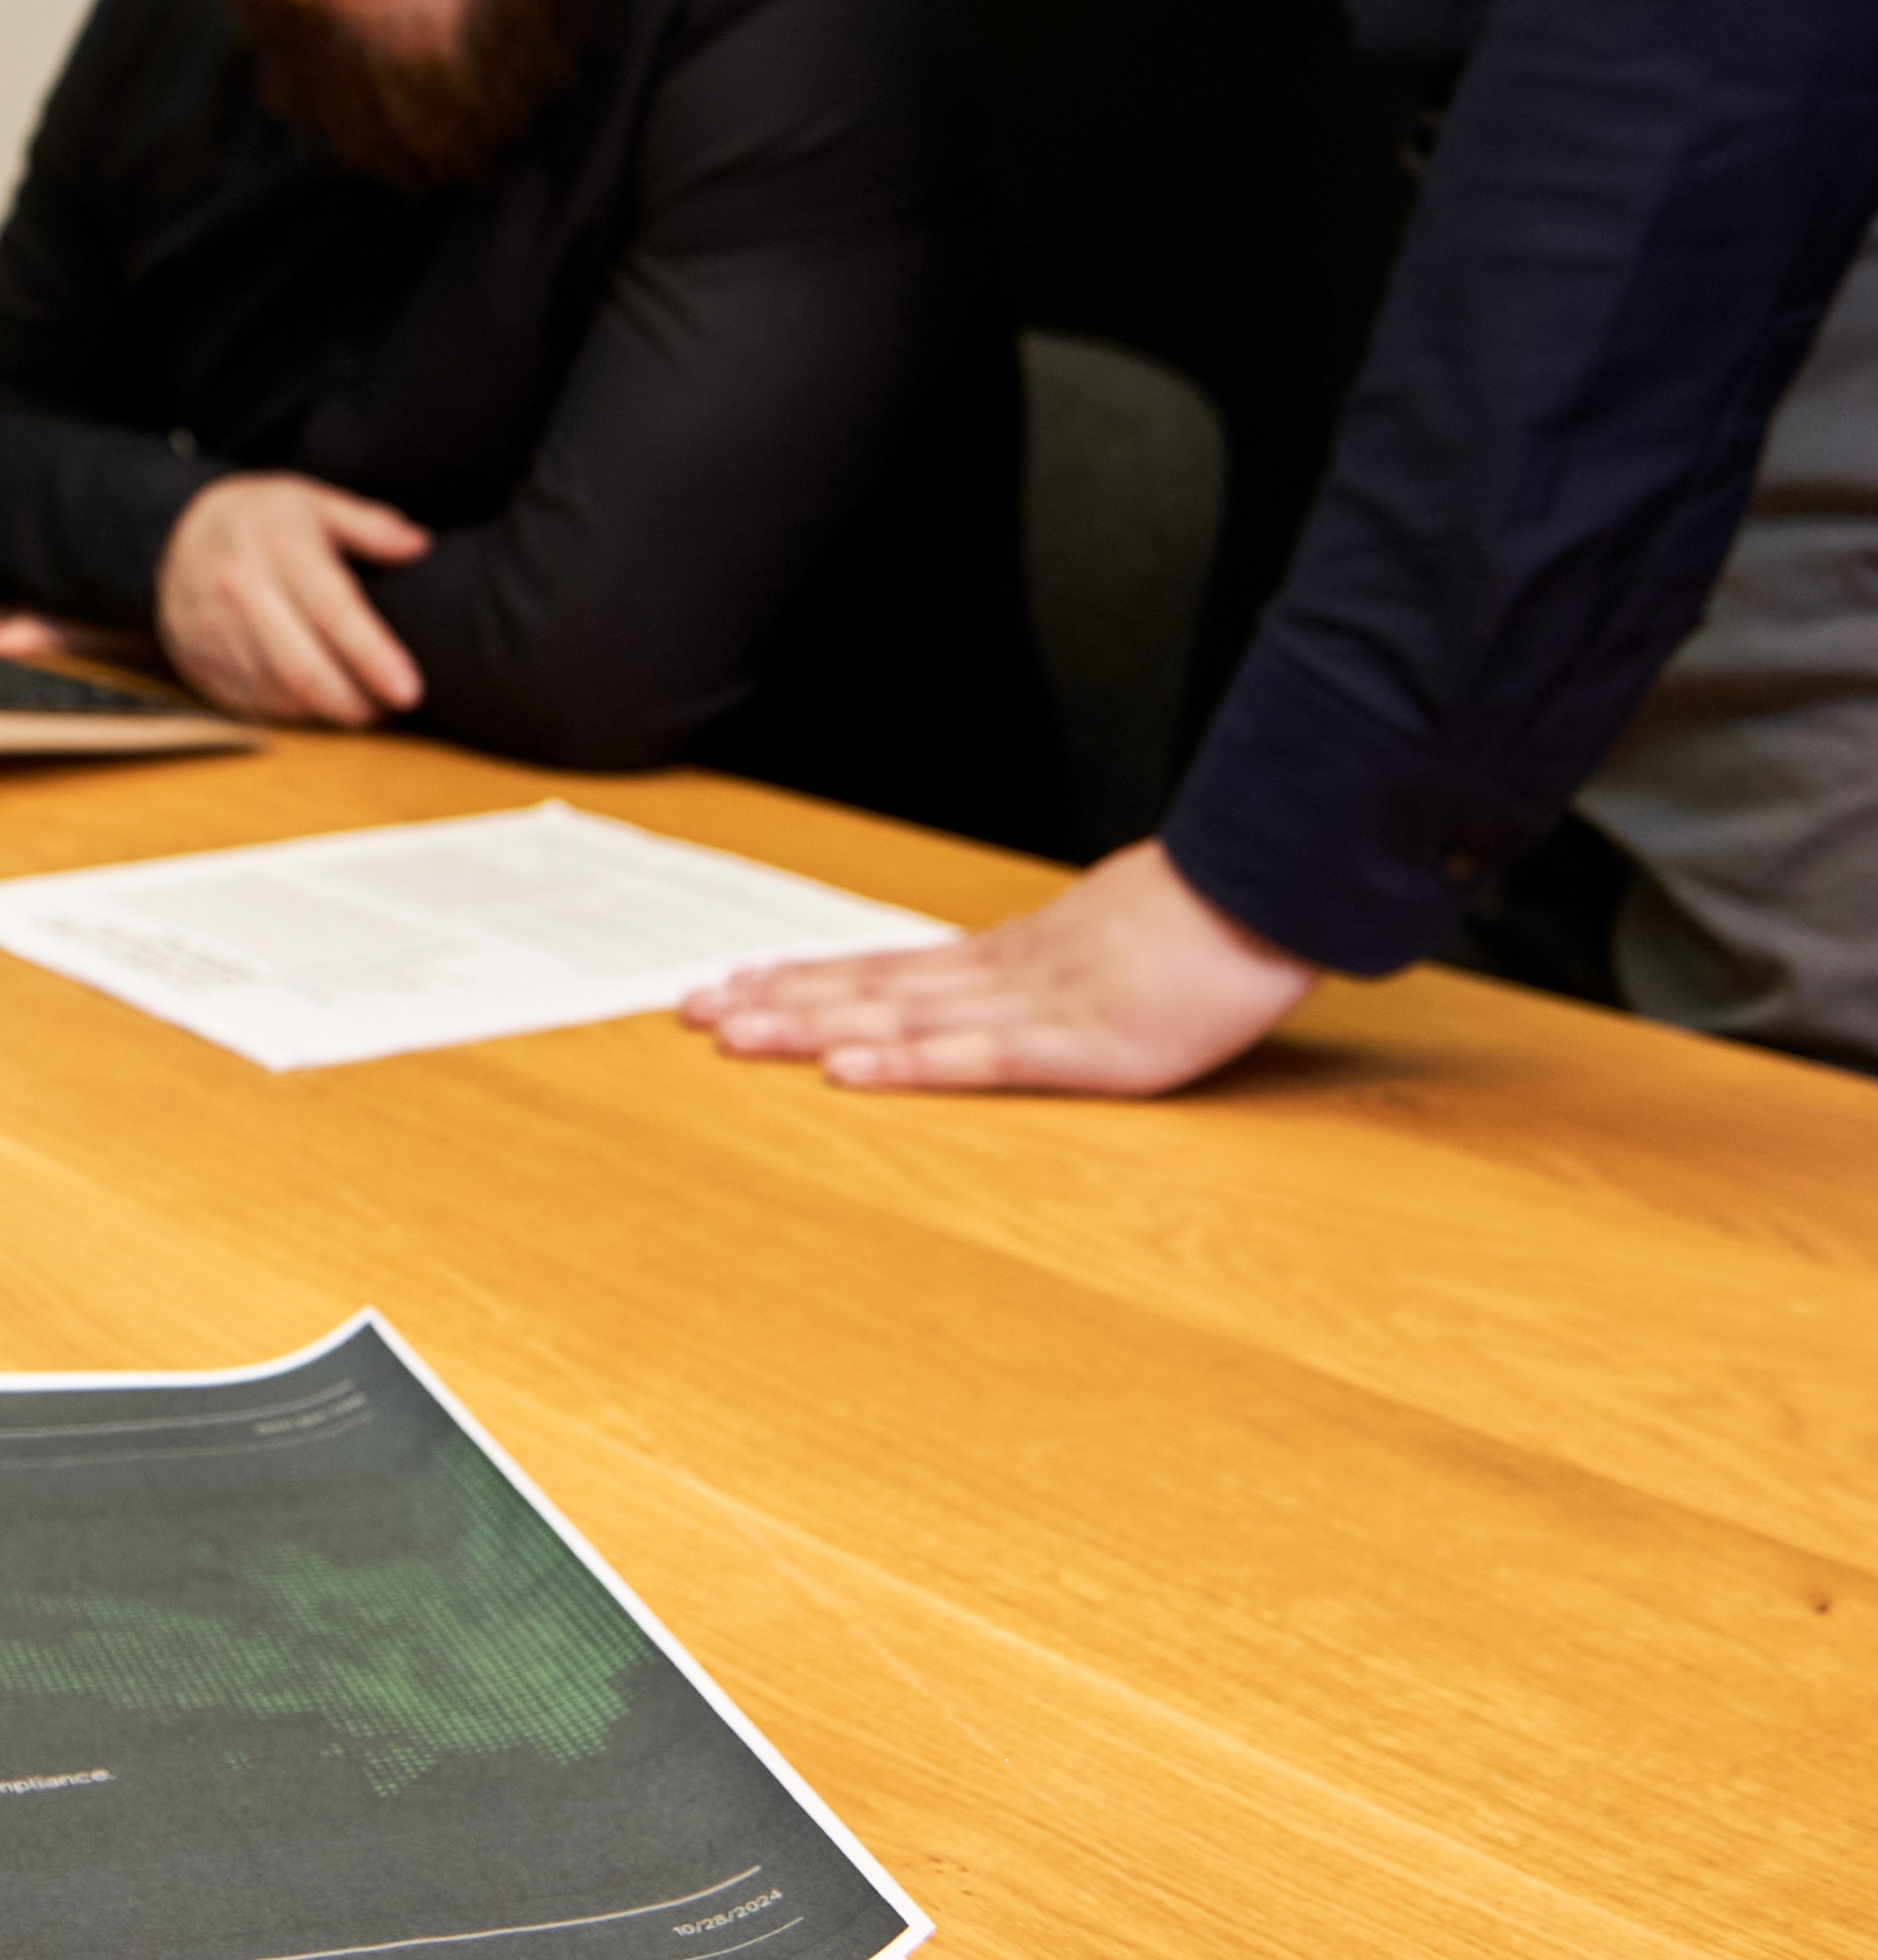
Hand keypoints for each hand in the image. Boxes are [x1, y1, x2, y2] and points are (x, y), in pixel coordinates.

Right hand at [152, 475, 429, 727]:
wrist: (173, 532)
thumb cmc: (259, 519)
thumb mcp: (313, 503)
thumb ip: (369, 525)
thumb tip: (419, 546)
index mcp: (278, 547)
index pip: (333, 610)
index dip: (373, 656)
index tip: (410, 691)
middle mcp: (242, 591)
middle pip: (303, 668)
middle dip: (354, 703)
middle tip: (391, 708)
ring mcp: (215, 631)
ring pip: (278, 693)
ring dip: (326, 711)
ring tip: (361, 706)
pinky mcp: (200, 662)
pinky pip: (252, 702)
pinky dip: (292, 712)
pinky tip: (317, 703)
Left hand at [678, 838, 1314, 1098]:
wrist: (1269, 892)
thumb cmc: (1207, 919)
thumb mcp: (1118, 941)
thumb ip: (1066, 964)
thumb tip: (1036, 974)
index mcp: (1014, 956)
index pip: (889, 967)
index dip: (809, 977)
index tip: (738, 982)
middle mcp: (1004, 974)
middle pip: (869, 985)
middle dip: (776, 999)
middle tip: (690, 1008)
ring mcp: (1034, 1005)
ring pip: (896, 1013)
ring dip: (806, 1023)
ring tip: (729, 1029)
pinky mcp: (1077, 1043)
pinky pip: (974, 1057)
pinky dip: (902, 1062)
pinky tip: (843, 1067)